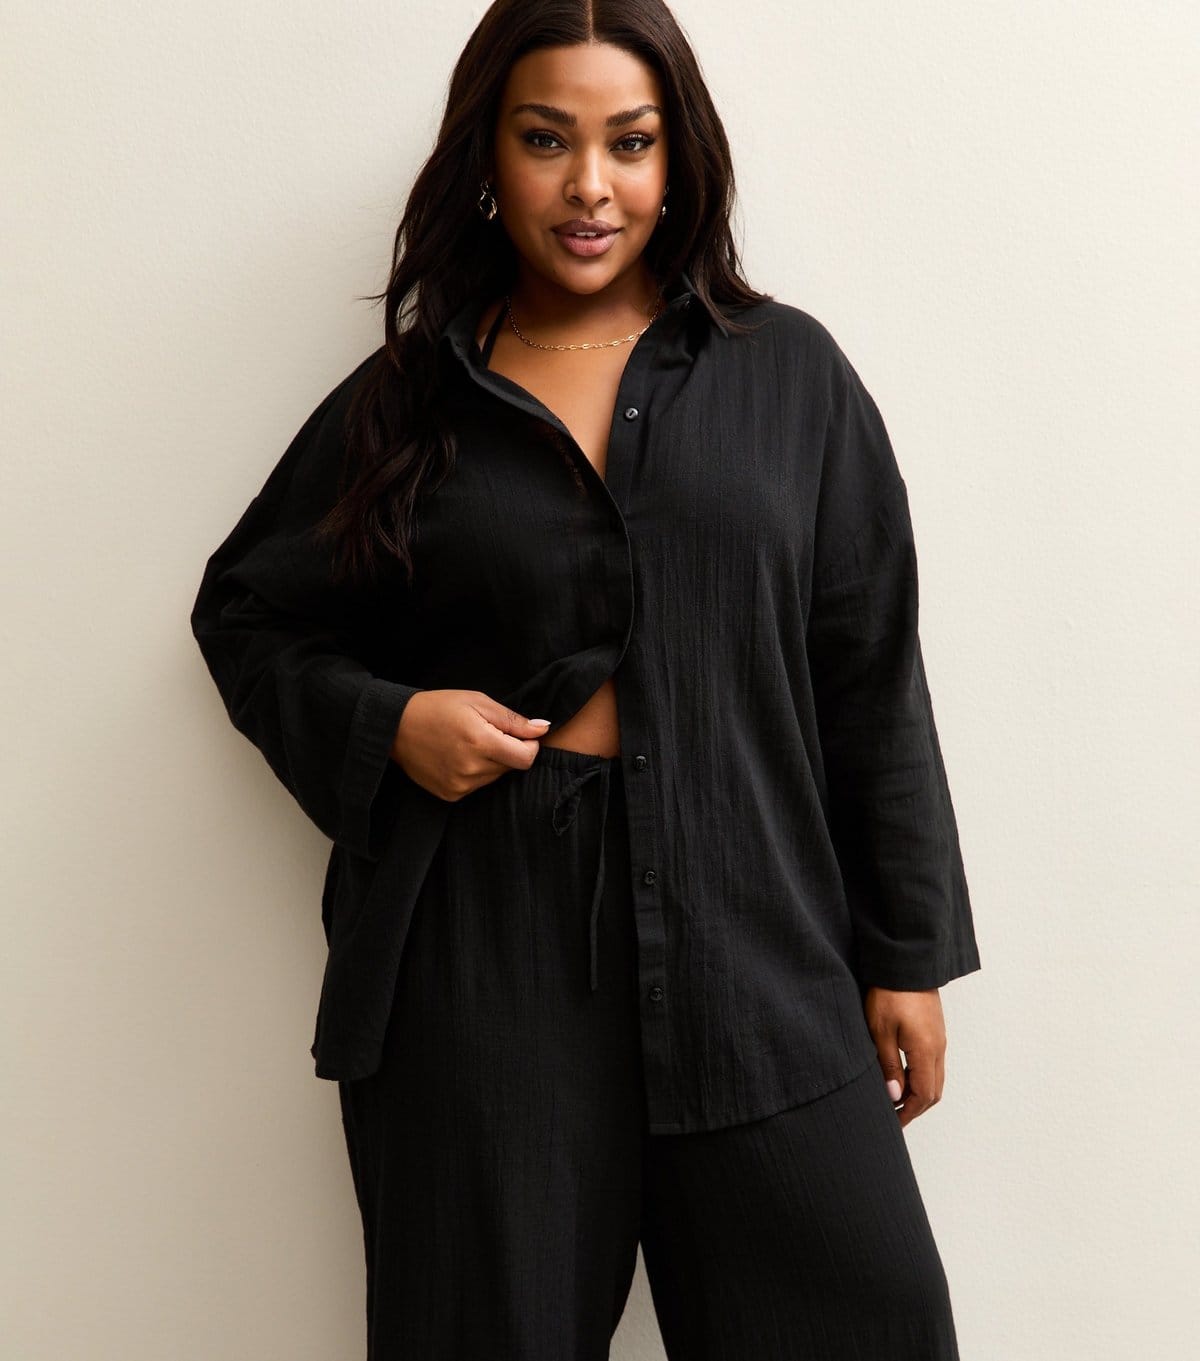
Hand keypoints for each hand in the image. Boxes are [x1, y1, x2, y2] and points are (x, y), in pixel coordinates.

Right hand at [389, 689, 551, 800]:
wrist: (396, 726)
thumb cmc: (439, 707)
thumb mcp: (478, 702)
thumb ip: (513, 719)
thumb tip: (544, 729)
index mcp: (480, 742)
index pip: (526, 758)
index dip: (529, 745)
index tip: (519, 733)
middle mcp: (471, 769)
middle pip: (511, 767)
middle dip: (508, 750)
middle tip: (486, 733)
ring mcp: (460, 785)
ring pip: (495, 778)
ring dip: (492, 762)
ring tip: (469, 744)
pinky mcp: (450, 795)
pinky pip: (478, 786)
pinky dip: (476, 773)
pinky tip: (458, 757)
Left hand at [862, 986, 946, 1128]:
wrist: (906, 961)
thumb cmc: (890, 993)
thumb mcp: (881, 1031)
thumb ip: (888, 1066)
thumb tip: (894, 1097)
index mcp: (927, 1052)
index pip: (923, 1096)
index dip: (908, 1113)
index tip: (892, 1123)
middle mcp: (938, 1048)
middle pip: (933, 1092)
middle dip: (915, 1108)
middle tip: (893, 1116)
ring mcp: (939, 1038)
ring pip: (935, 1078)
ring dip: (918, 1093)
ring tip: (895, 1098)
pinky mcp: (934, 1029)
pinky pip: (933, 1063)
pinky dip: (920, 1077)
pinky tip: (901, 1074)